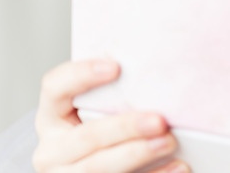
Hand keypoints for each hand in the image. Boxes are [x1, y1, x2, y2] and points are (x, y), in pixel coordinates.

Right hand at [32, 59, 189, 172]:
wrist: (93, 165)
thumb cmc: (104, 131)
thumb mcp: (96, 112)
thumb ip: (113, 95)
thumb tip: (154, 69)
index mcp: (52, 117)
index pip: (55, 87)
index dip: (81, 75)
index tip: (116, 67)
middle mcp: (53, 150)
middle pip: (86, 137)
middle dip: (124, 128)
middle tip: (158, 120)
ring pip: (100, 167)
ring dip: (138, 154)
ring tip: (168, 142)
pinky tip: (178, 165)